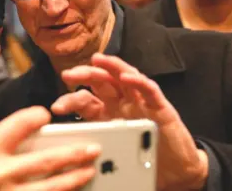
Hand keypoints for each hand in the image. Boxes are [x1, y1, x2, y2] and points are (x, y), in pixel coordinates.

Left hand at [52, 53, 208, 190]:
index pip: (85, 99)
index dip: (70, 100)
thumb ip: (95, 139)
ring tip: (97, 60)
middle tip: (68, 74)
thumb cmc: (142, 158)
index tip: (57, 107)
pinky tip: (126, 77)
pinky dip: (138, 82)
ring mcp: (141, 102)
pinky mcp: (160, 107)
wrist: (174, 172)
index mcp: (107, 113)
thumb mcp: (112, 148)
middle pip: (102, 81)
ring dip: (111, 66)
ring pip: (124, 77)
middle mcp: (122, 103)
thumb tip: (68, 144)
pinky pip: (149, 90)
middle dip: (85, 74)